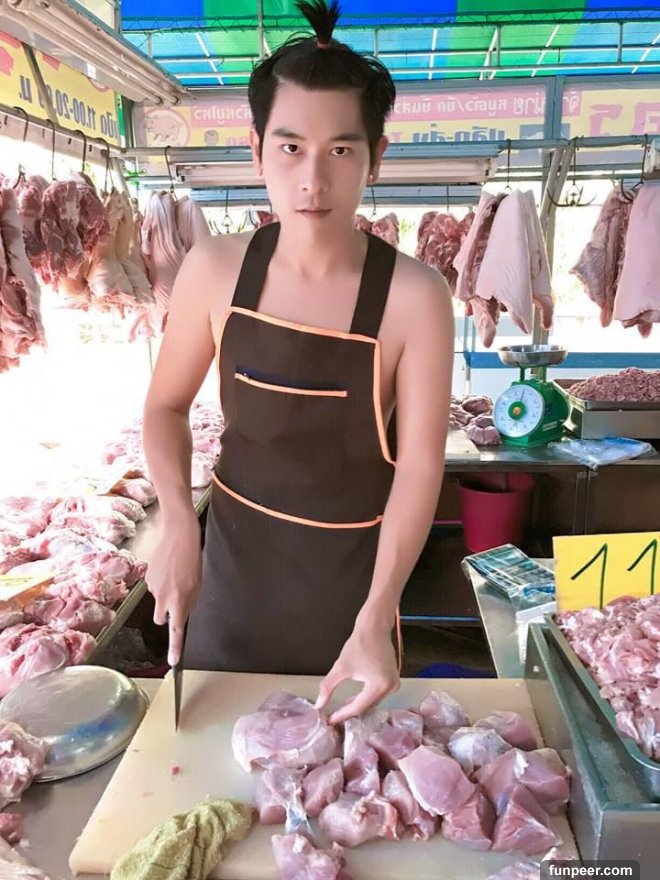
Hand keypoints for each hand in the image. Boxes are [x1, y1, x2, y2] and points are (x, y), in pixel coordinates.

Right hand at [146, 511, 200, 665]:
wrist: (178, 535)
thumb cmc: (192, 558)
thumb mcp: (197, 584)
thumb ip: (189, 602)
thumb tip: (182, 614)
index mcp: (179, 600)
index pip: (176, 630)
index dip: (175, 647)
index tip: (174, 662)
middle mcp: (163, 597)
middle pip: (159, 619)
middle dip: (166, 614)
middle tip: (177, 599)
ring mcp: (152, 588)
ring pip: (157, 601)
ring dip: (165, 594)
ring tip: (176, 575)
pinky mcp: (146, 578)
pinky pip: (154, 587)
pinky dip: (160, 582)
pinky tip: (168, 568)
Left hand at [315, 621, 398, 724]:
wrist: (374, 627)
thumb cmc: (359, 644)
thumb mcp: (341, 667)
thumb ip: (328, 687)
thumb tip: (319, 704)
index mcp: (380, 686)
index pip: (358, 707)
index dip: (342, 714)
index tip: (329, 719)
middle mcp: (391, 688)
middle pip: (367, 706)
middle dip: (350, 711)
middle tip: (334, 716)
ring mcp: (394, 684)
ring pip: (372, 702)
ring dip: (357, 705)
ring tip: (342, 708)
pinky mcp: (394, 679)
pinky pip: (377, 695)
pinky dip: (365, 697)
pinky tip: (354, 698)